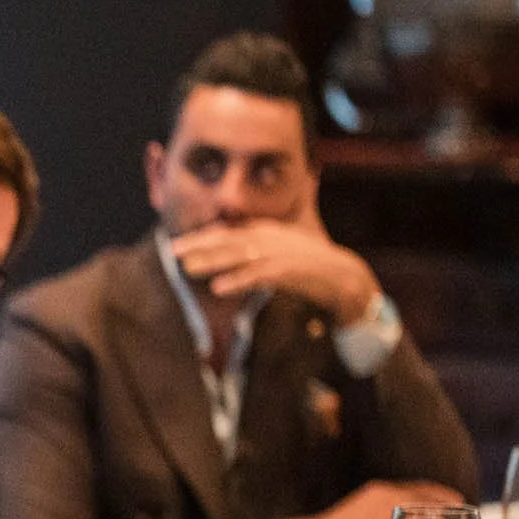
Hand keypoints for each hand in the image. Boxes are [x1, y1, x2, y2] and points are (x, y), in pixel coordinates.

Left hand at [171, 218, 377, 319]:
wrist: (345, 278)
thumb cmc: (311, 265)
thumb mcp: (281, 249)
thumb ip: (258, 246)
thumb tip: (235, 248)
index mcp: (268, 231)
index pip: (229, 232)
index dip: (202, 237)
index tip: (178, 245)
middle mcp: (271, 238)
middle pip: (229, 240)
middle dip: (199, 245)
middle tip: (173, 251)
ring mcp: (281, 253)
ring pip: (240, 255)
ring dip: (213, 261)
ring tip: (188, 269)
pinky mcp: (290, 271)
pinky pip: (259, 275)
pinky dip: (239, 280)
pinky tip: (219, 287)